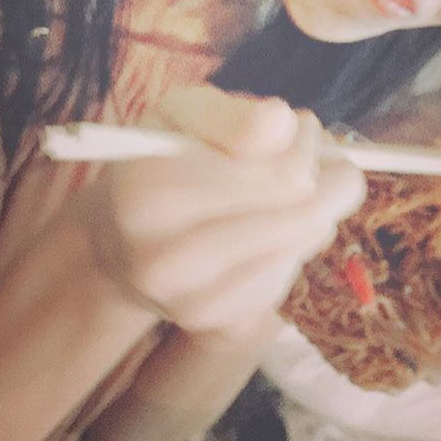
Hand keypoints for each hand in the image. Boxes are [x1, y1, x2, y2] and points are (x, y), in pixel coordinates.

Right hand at [77, 86, 365, 340]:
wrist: (121, 242)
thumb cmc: (161, 161)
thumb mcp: (182, 114)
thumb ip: (230, 115)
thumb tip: (282, 122)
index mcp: (150, 197)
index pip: (283, 175)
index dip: (302, 141)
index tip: (291, 126)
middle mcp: (166, 263)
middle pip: (304, 212)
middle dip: (319, 173)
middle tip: (300, 154)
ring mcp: (196, 304)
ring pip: (306, 242)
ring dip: (312, 206)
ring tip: (281, 187)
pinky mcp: (224, 326)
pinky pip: (292, 273)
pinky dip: (293, 243)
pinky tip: (267, 227)